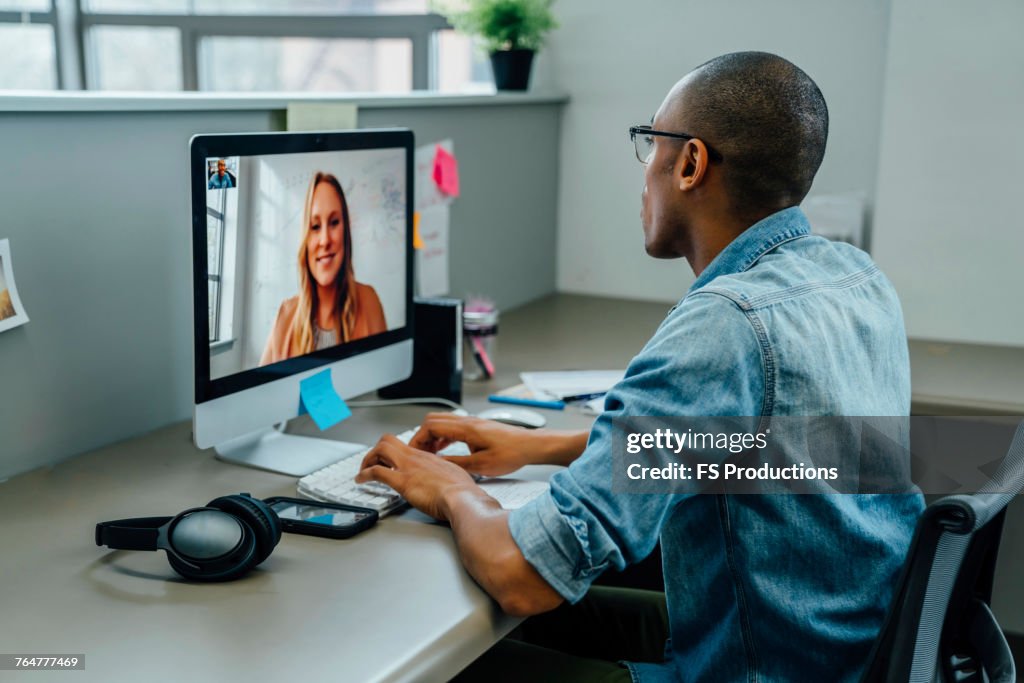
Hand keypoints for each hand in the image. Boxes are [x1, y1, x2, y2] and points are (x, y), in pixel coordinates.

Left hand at [355, 433, 480, 520]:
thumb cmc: (462, 492)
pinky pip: (377, 472)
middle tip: (371, 463)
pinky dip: (364, 474)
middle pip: (389, 441)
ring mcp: (408, 468)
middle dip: (376, 451)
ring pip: (380, 449)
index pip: (405, 446)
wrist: (462, 498)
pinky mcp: (402, 482)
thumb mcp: (455, 476)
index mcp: (429, 457)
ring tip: (363, 471)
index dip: (393, 452)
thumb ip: (445, 475)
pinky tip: (360, 480)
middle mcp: (416, 458)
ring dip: (368, 460)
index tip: (390, 462)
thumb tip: (444, 481)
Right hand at [409, 413, 538, 476]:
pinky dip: (444, 436)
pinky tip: (445, 449)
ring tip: (430, 453)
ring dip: (433, 436)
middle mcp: (468, 421)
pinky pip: (454, 427)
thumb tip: (439, 465)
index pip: (431, 426)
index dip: (418, 439)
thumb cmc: (512, 453)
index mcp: (466, 428)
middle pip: (433, 421)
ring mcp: (473, 422)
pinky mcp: (478, 427)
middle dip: (422, 436)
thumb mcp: (481, 465)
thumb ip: (457, 464)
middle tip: (419, 452)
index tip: (413, 451)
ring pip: (443, 423)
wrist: (530, 446)